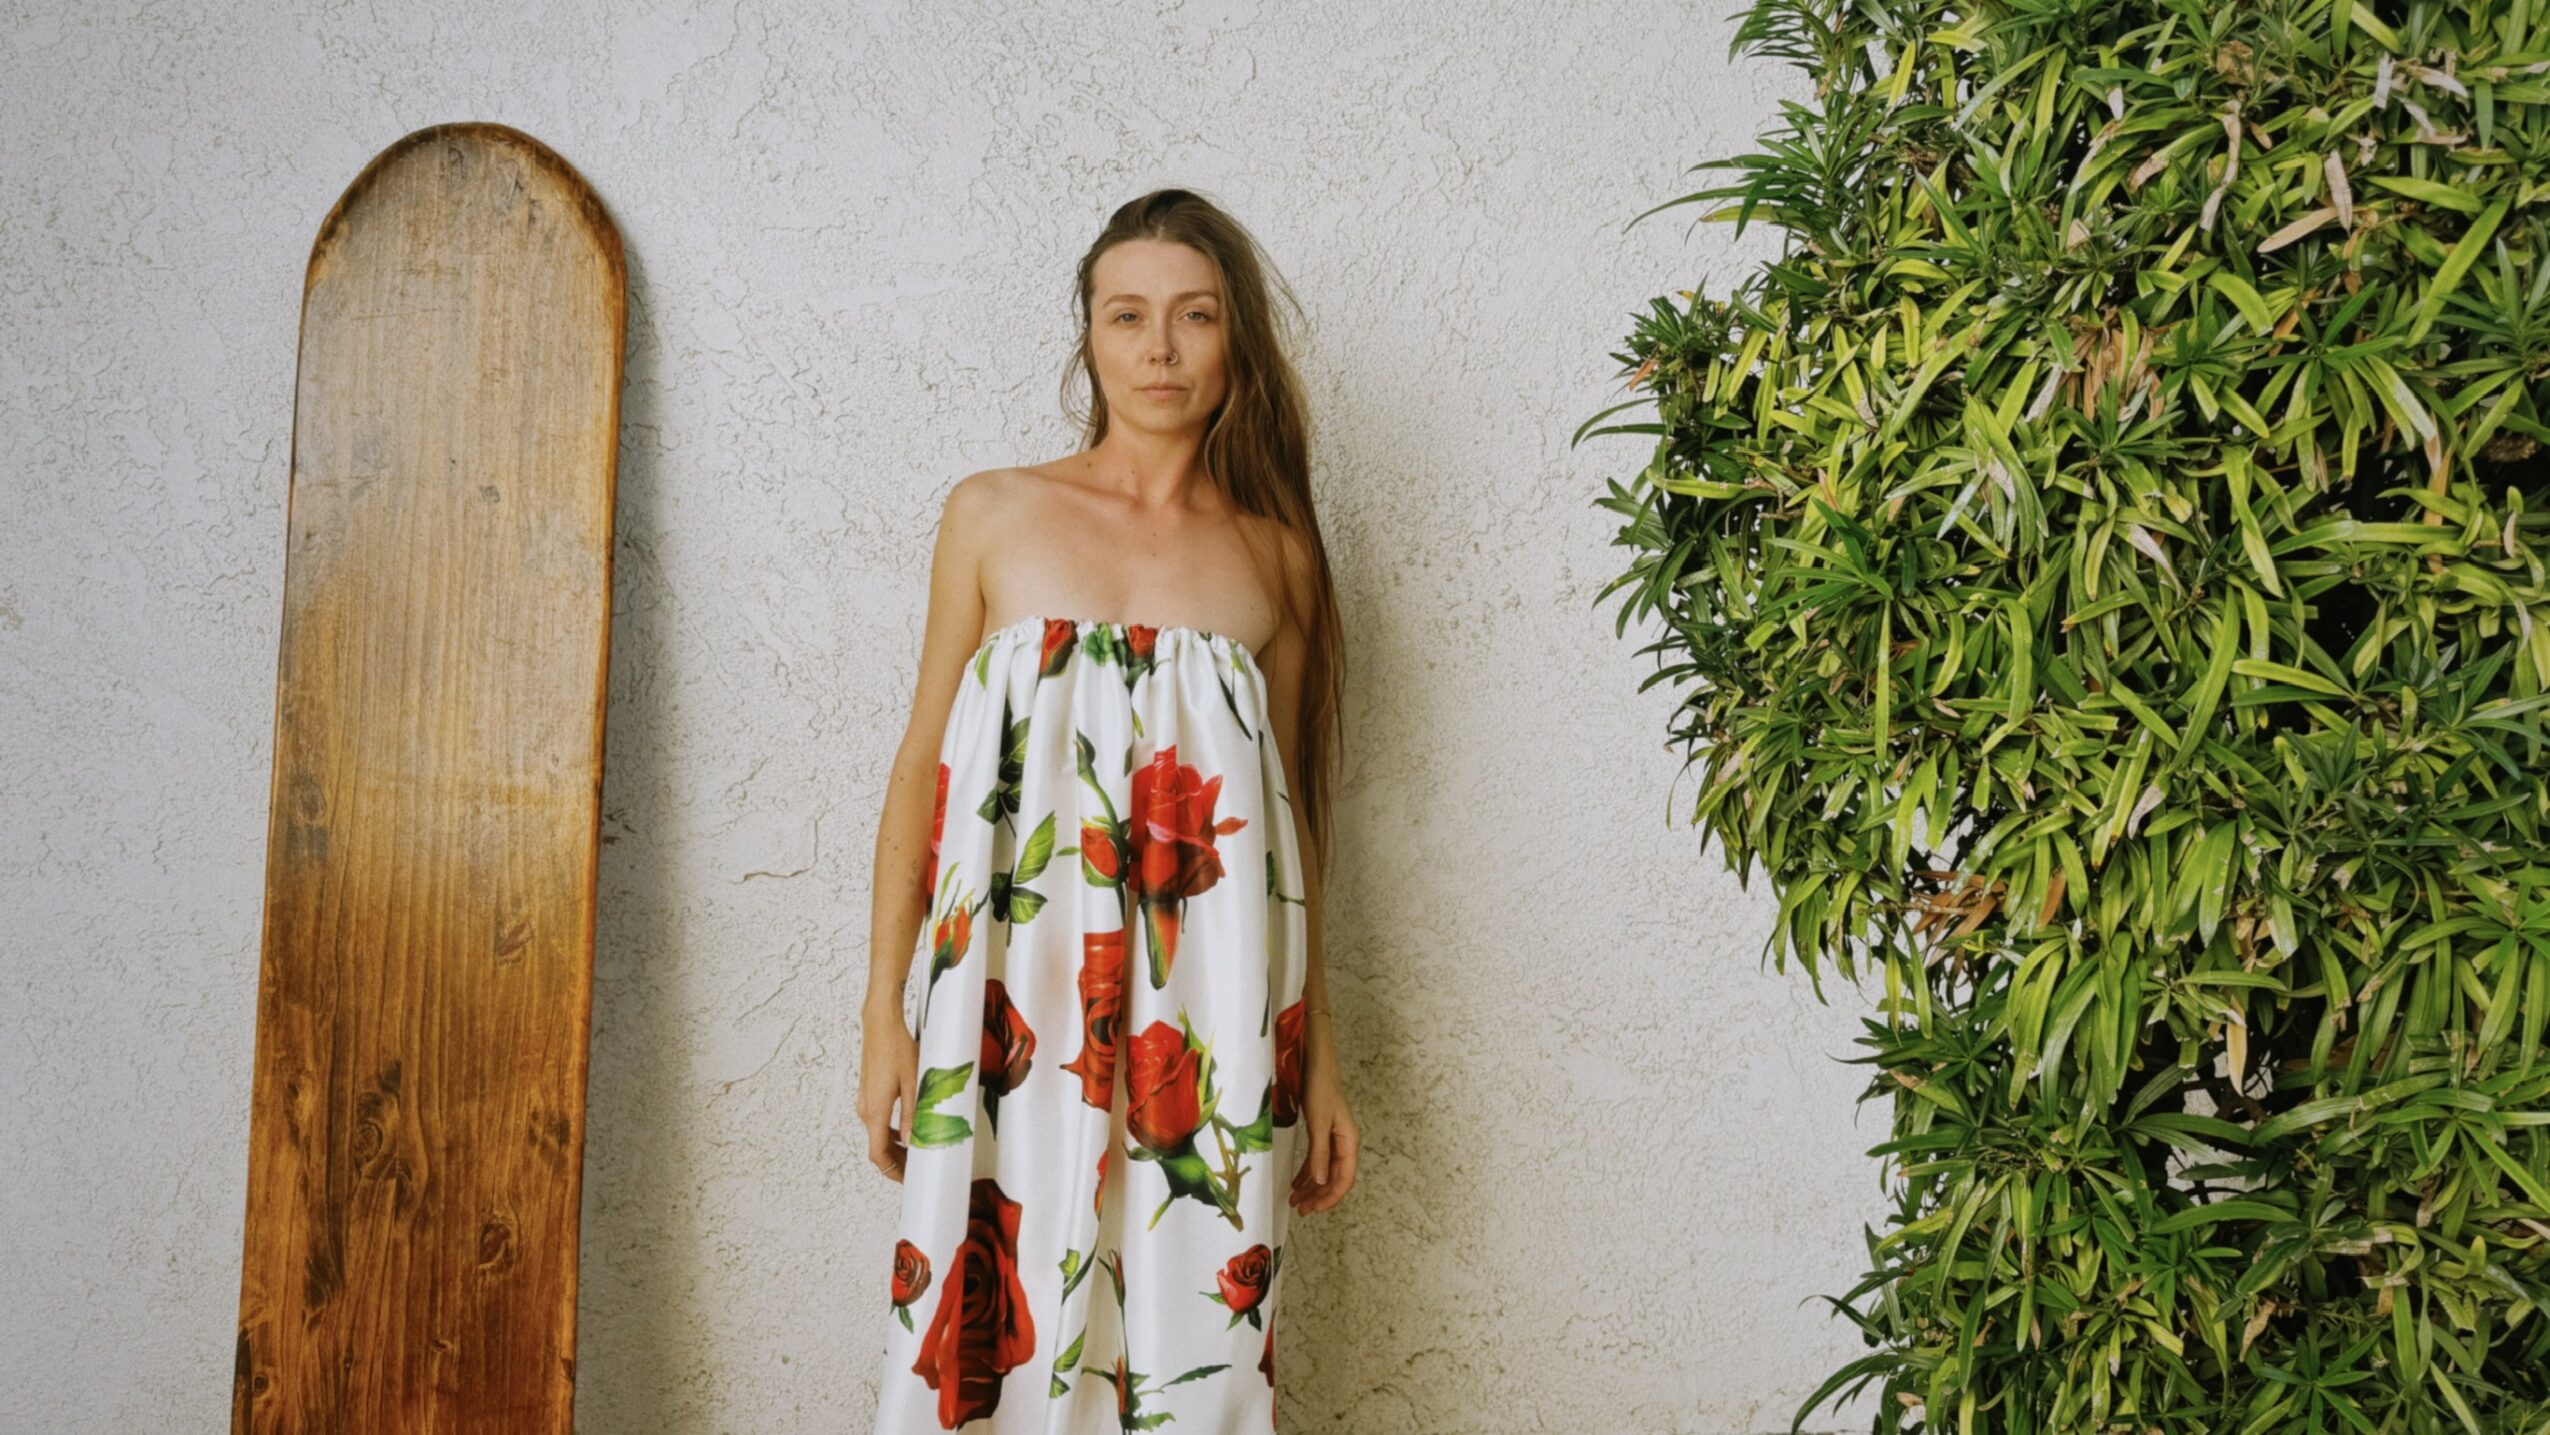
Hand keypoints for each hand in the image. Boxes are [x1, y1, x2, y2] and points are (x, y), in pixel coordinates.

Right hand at [859, 1004, 918, 1181]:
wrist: (880, 1023)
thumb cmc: (897, 1047)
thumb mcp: (914, 1083)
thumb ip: (914, 1114)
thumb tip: (914, 1140)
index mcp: (875, 1111)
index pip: (878, 1154)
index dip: (893, 1171)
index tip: (908, 1178)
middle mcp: (865, 1109)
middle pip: (878, 1147)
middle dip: (898, 1161)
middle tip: (919, 1167)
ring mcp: (865, 1101)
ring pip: (878, 1134)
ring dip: (895, 1146)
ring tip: (918, 1149)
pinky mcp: (868, 1093)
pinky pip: (878, 1121)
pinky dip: (890, 1132)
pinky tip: (908, 1129)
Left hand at [1287, 1048, 1357, 1213]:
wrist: (1314, 1065)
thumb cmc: (1320, 1090)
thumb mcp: (1318, 1123)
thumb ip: (1319, 1153)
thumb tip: (1318, 1182)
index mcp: (1349, 1142)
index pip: (1344, 1178)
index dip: (1330, 1196)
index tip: (1314, 1209)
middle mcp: (1343, 1143)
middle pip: (1334, 1178)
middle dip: (1319, 1196)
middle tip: (1301, 1210)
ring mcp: (1333, 1139)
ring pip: (1324, 1171)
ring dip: (1311, 1187)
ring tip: (1295, 1201)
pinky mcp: (1321, 1133)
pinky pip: (1316, 1160)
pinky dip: (1307, 1173)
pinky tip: (1296, 1183)